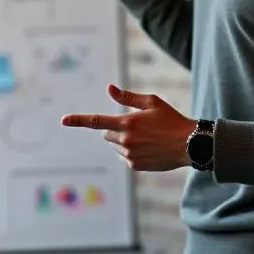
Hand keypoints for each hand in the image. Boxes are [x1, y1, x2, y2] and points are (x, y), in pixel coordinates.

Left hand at [61, 84, 194, 171]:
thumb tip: (109, 88)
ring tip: (146, 138)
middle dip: (114, 129)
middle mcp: (126, 141)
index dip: (78, 120)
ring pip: (115, 146)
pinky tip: (148, 148)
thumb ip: (127, 97)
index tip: (63, 120)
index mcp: (127, 123)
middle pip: (106, 134)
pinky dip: (131, 152)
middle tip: (135, 126)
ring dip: (123, 141)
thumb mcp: (151, 102)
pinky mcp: (135, 165)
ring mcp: (130, 155)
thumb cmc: (171, 120)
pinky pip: (124, 157)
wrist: (189, 145)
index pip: (96, 121)